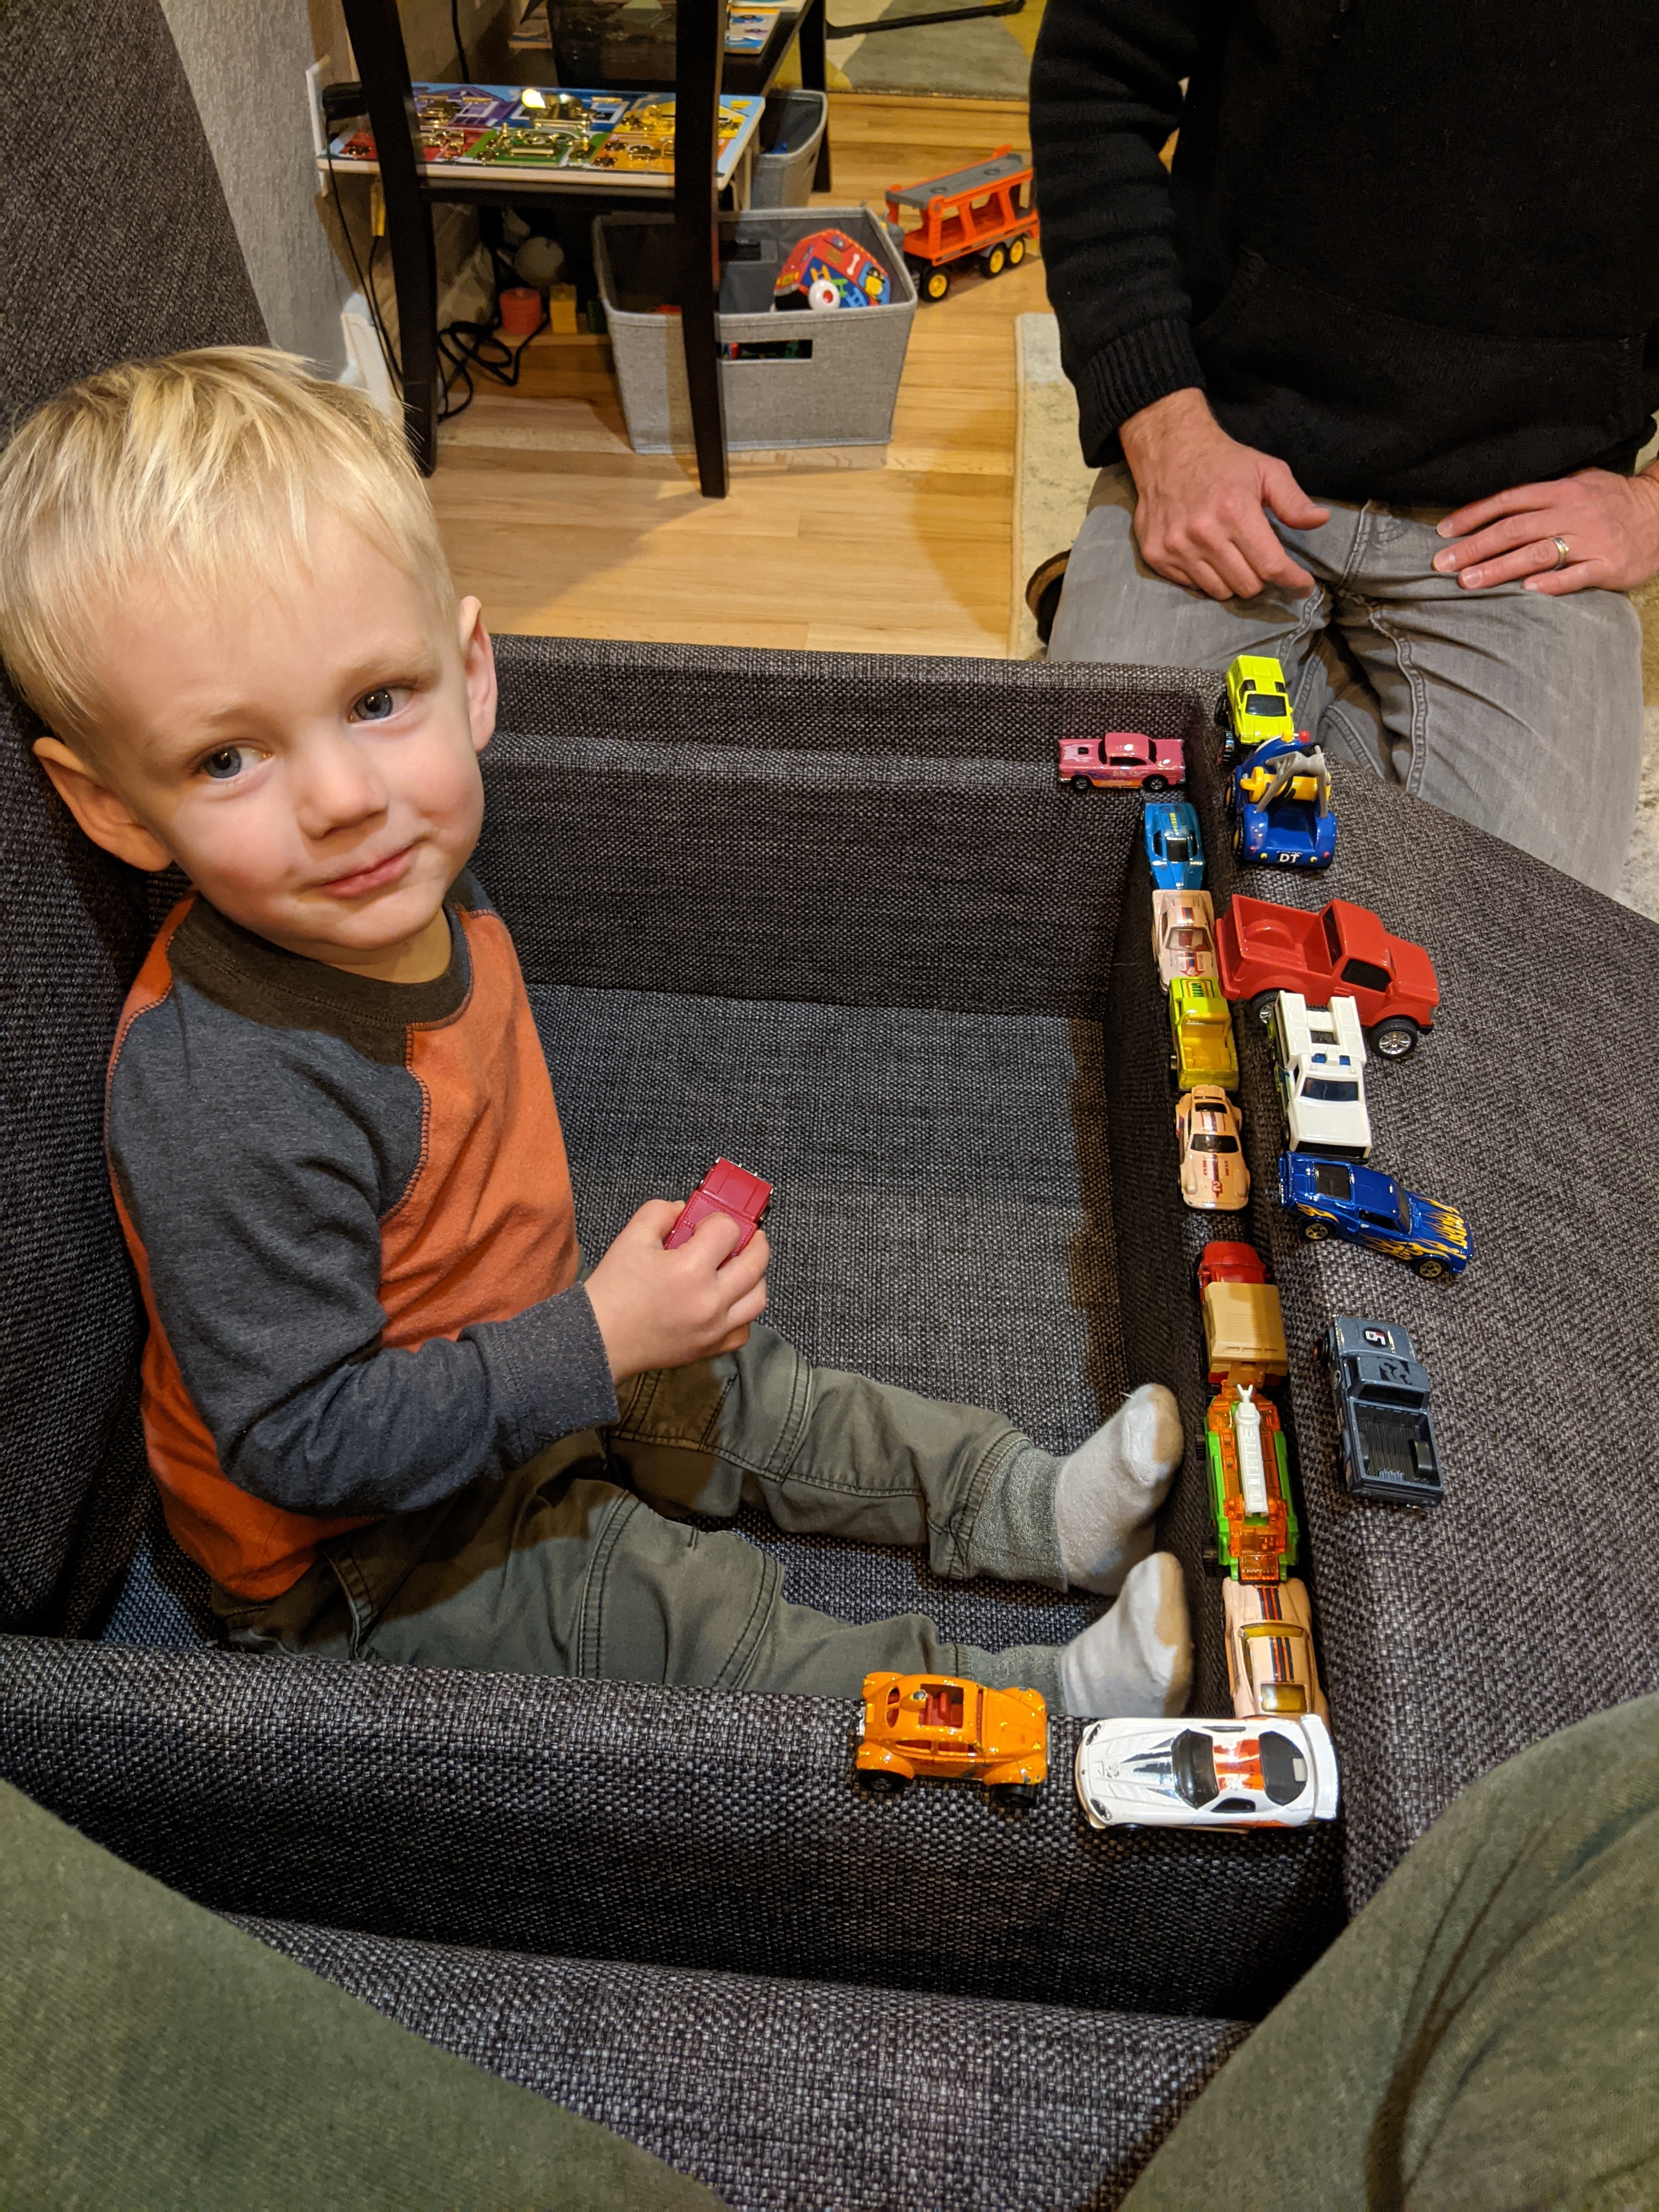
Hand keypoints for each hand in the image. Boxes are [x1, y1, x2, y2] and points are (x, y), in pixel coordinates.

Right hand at [583, 1199, 768, 1383]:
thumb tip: (686, 1210)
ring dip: (755, 1276)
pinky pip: (744, 1329)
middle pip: (755, 1262)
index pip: (728, 1231)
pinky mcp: (710, 1348)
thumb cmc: (613, 1291)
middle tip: (746, 1234)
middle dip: (754, 1241)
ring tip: (739, 1266)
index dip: (719, 1220)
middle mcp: (710, 1301)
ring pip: (758, 1297)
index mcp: (690, 1269)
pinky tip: (728, 1300)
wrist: (599, 1339)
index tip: (707, 1224)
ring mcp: (714, 1328)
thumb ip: (661, 1212)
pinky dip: (743, 1312)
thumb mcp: (630, 1237)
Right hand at [1119, 388, 1330, 600]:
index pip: (1270, 565)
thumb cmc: (1223, 462)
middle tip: (1260, 559)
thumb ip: (1293, 500)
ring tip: (1232, 556)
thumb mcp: (1267, 470)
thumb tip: (1320, 520)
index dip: (1293, 580)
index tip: (1302, 586)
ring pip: (1220, 591)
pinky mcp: (1156, 556)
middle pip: (1247, 585)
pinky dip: (1206, 577)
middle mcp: (1203, 533)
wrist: (1168, 450)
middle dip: (1261, 577)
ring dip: (1233, 580)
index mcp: (1235, 510)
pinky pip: (1192, 586)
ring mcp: (1176, 547)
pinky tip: (1207, 554)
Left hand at [1433, 467, 1658, 595]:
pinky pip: (1576, 576)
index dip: (1474, 515)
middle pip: (1514, 529)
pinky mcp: (1608, 565)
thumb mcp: (1579, 484)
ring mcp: (1591, 539)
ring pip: (1537, 554)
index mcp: (1562, 491)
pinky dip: (1551, 583)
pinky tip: (1527, 591)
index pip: (1509, 501)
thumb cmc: (1612, 500)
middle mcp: (1572, 513)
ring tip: (1467, 582)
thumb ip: (1542, 497)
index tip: (1444, 531)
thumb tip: (1497, 510)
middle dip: (1474, 547)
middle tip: (1442, 564)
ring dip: (1499, 568)